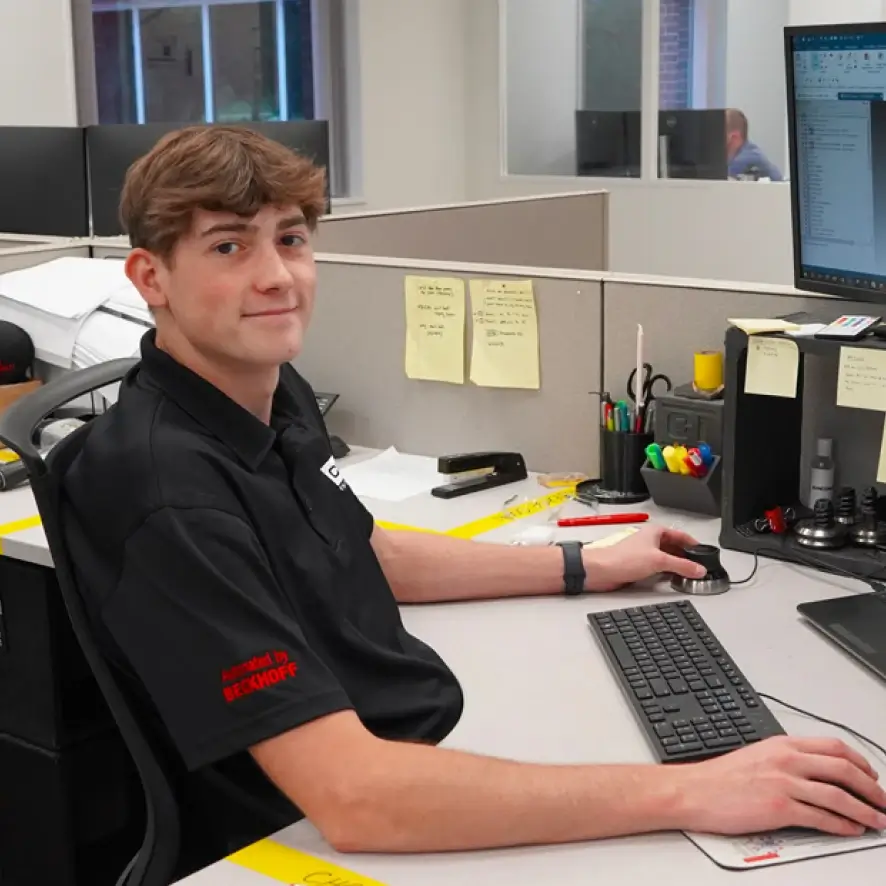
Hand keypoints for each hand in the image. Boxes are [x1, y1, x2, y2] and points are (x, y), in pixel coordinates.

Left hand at [582, 524, 704, 590]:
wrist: (601, 571)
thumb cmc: (622, 558)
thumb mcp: (658, 560)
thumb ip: (681, 565)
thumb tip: (699, 569)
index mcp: (655, 532)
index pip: (681, 535)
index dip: (693, 544)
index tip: (705, 552)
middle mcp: (650, 541)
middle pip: (674, 548)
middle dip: (687, 557)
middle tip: (700, 566)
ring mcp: (645, 554)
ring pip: (667, 559)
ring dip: (677, 566)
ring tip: (691, 574)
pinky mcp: (640, 566)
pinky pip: (659, 569)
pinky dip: (668, 573)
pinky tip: (674, 579)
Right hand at [677, 736, 885, 835]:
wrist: (694, 790)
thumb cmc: (720, 777)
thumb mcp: (757, 755)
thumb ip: (786, 760)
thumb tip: (814, 772)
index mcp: (782, 744)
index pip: (834, 747)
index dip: (860, 762)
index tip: (871, 775)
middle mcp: (787, 760)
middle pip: (844, 769)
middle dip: (872, 787)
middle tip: (884, 800)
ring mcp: (784, 783)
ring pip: (839, 796)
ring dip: (866, 810)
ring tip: (878, 820)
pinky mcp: (780, 808)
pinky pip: (822, 818)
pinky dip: (843, 825)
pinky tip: (852, 829)